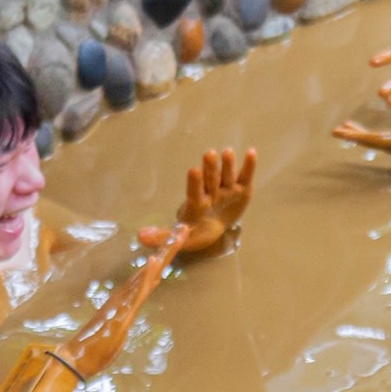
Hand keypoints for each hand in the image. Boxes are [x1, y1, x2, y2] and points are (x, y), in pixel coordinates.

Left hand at [137, 147, 256, 252]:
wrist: (212, 228)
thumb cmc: (196, 232)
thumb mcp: (181, 238)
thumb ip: (163, 236)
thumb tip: (139, 236)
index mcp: (197, 205)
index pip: (194, 193)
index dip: (194, 183)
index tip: (193, 170)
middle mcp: (211, 194)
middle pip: (210, 180)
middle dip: (210, 168)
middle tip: (208, 154)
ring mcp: (226, 191)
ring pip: (226, 176)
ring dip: (227, 165)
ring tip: (227, 152)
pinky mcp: (241, 190)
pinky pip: (245, 177)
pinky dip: (249, 166)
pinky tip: (251, 152)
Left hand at [331, 98, 390, 167]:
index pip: (379, 139)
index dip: (358, 135)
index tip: (342, 130)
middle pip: (376, 144)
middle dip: (356, 136)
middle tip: (338, 130)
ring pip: (383, 145)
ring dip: (366, 137)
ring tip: (351, 128)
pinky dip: (379, 139)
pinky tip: (376, 135)